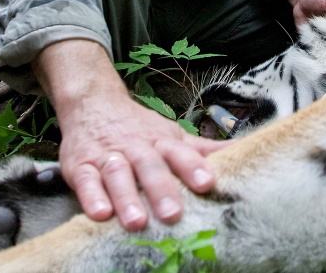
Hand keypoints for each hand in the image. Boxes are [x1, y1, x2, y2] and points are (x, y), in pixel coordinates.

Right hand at [34, 40, 228, 230]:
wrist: (94, 103)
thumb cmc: (140, 128)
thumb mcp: (172, 135)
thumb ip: (203, 149)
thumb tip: (244, 150)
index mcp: (162, 142)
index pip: (180, 153)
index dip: (193, 167)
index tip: (207, 183)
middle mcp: (137, 148)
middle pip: (150, 166)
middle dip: (161, 190)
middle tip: (173, 214)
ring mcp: (108, 156)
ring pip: (118, 175)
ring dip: (127, 198)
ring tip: (137, 221)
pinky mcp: (81, 166)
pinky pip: (85, 181)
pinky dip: (92, 197)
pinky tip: (100, 214)